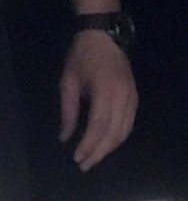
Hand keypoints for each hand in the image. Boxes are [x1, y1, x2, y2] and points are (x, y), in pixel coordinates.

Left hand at [59, 31, 137, 169]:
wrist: (102, 35)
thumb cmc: (81, 56)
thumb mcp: (68, 81)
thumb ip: (67, 111)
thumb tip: (64, 137)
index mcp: (105, 92)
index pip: (98, 127)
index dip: (88, 145)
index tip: (77, 158)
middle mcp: (123, 98)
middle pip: (113, 134)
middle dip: (98, 152)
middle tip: (84, 165)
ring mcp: (132, 98)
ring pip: (124, 133)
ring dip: (109, 149)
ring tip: (93, 158)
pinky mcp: (135, 98)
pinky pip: (128, 124)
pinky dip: (117, 138)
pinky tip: (105, 144)